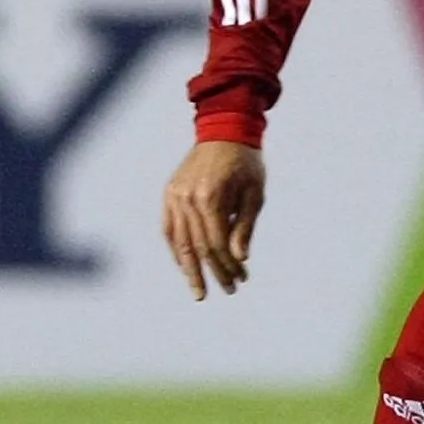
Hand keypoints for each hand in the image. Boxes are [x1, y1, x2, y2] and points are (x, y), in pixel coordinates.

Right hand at [162, 141, 264, 300]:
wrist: (224, 132)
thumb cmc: (247, 164)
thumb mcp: (255, 194)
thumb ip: (245, 226)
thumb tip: (240, 259)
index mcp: (211, 198)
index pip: (216, 244)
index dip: (228, 266)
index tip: (241, 280)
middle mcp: (187, 199)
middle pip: (198, 247)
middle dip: (214, 272)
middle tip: (228, 290)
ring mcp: (174, 197)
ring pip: (179, 243)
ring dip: (190, 269)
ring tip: (200, 290)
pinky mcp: (169, 194)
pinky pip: (170, 230)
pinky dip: (177, 250)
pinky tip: (186, 266)